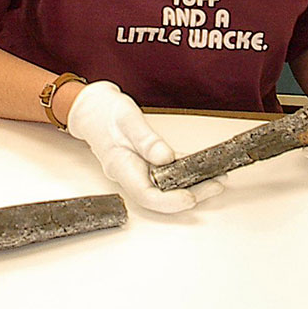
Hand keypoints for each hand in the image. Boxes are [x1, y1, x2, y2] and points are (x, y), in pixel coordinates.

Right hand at [67, 81, 223, 212]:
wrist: (91, 107)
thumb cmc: (104, 112)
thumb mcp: (127, 119)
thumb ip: (146, 140)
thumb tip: (165, 158)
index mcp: (121, 167)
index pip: (147, 195)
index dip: (171, 201)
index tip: (192, 197)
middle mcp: (130, 174)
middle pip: (161, 195)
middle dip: (190, 194)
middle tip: (216, 186)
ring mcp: (137, 170)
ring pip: (167, 186)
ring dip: (192, 184)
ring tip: (216, 178)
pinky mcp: (144, 162)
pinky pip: (166, 173)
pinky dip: (185, 170)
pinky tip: (201, 166)